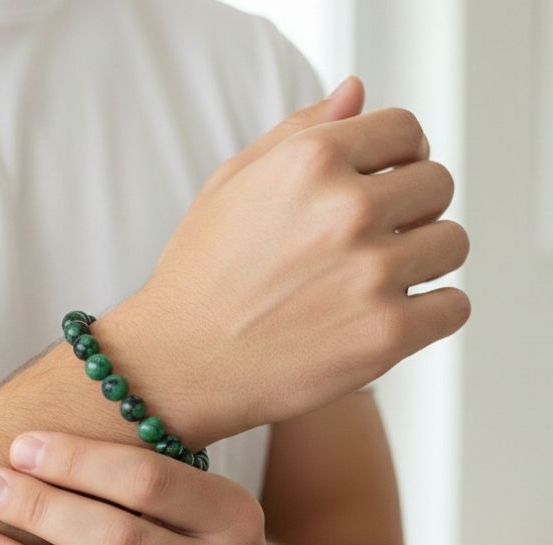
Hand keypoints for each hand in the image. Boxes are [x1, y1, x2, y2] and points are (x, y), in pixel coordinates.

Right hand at [118, 75, 469, 441]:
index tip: (387, 181)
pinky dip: (431, 312)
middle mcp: (346, 210)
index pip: (405, 129)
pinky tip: (390, 317)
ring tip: (377, 282)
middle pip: (437, 185)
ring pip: (451, 244)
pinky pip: (453, 307)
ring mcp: (370, 274)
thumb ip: (297, 131)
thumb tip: (356, 93)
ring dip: (423, 260)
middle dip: (412, 208)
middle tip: (374, 240)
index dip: (398, 155)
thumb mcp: (231, 184)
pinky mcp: (386, 335)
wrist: (179, 364)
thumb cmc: (199, 277)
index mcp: (311, 160)